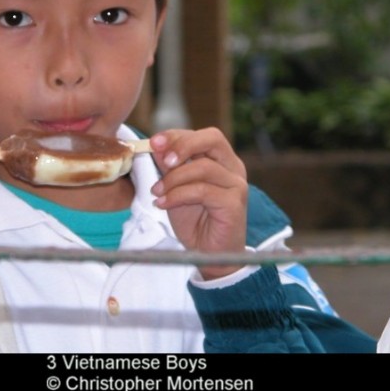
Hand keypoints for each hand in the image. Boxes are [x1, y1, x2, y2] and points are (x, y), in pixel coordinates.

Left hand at [149, 127, 248, 279]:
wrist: (208, 255)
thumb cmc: (195, 220)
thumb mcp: (175, 188)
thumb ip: (168, 167)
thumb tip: (154, 145)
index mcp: (222, 159)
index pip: (202, 136)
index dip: (177, 135)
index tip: (153, 142)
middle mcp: (233, 167)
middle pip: (212, 139)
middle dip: (182, 144)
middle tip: (161, 160)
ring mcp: (236, 184)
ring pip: (203, 167)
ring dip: (173, 178)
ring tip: (157, 192)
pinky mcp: (234, 203)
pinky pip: (202, 191)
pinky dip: (178, 195)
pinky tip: (163, 203)